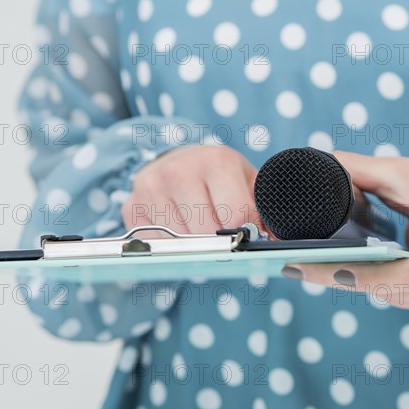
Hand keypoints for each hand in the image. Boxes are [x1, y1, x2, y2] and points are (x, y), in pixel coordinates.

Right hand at [122, 145, 261, 236]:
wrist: (177, 161)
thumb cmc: (217, 175)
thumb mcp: (245, 181)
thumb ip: (263, 210)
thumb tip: (276, 242)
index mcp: (215, 161)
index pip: (236, 216)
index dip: (246, 234)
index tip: (247, 237)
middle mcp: (178, 170)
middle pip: (207, 233)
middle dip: (220, 243)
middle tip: (224, 238)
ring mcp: (150, 188)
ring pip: (182, 243)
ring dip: (196, 247)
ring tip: (201, 229)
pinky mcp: (131, 206)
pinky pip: (158, 246)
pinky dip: (172, 248)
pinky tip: (179, 231)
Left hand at [283, 151, 408, 313]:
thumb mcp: (403, 172)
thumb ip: (362, 170)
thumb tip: (321, 164)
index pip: (400, 273)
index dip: (353, 273)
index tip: (307, 265)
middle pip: (386, 288)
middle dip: (336, 275)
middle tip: (291, 263)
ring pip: (386, 295)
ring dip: (347, 281)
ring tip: (303, 267)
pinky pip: (393, 295)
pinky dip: (365, 282)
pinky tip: (335, 270)